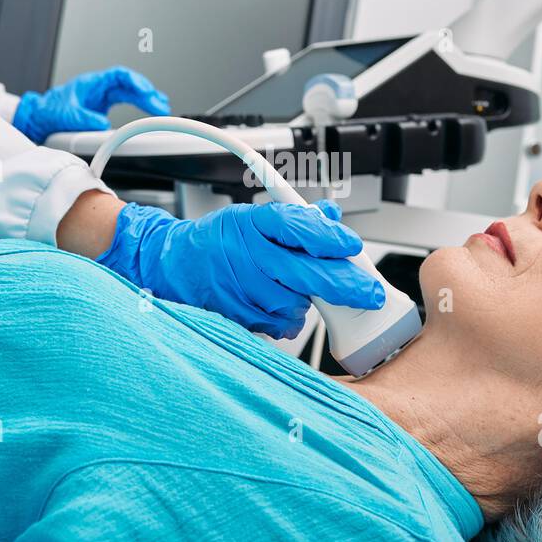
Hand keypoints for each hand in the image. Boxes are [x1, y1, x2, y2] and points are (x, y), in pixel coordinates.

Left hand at [13, 67, 171, 143]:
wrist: (39, 118)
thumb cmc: (48, 112)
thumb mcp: (65, 115)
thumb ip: (83, 118)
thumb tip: (102, 123)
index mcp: (92, 83)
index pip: (119, 76)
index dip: (134, 81)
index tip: (145, 91)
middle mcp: (99, 88)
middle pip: (129, 85)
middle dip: (146, 93)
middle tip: (160, 105)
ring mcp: (102, 97)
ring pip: (130, 93)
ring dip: (146, 99)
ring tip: (161, 108)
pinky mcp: (103, 107)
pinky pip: (125, 102)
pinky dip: (138, 105)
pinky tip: (150, 110)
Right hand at [96, 200, 384, 338]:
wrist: (172, 264)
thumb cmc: (219, 240)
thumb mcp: (255, 218)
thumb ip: (296, 219)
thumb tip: (330, 216)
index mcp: (253, 223)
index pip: (299, 227)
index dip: (330, 239)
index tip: (353, 247)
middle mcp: (246, 254)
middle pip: (306, 274)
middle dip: (345, 286)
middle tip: (369, 294)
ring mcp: (239, 288)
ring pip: (295, 304)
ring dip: (309, 303)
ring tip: (298, 291)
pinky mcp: (235, 315)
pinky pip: (277, 324)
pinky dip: (288, 319)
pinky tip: (280, 306)